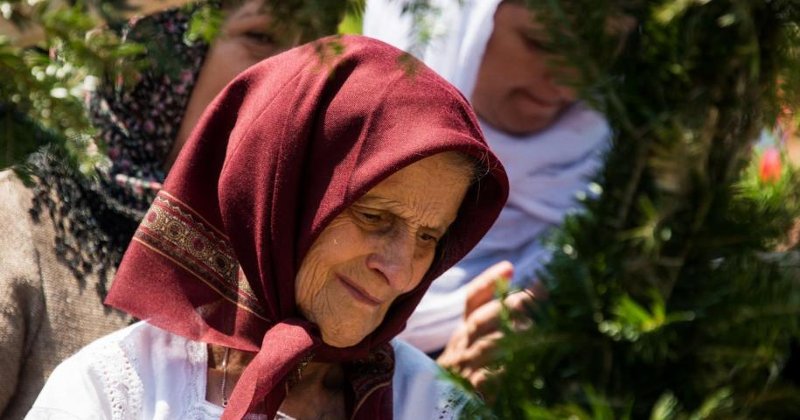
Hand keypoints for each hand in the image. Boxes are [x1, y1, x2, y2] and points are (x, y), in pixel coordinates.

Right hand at [436, 261, 534, 394]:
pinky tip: (524, 361)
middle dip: (510, 305)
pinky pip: (488, 376)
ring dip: (512, 334)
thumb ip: (497, 316)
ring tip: (537, 327)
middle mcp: (462, 344)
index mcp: (465, 330)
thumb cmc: (472, 368)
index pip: (472, 300)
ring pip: (487, 345)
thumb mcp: (478, 340)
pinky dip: (505, 367)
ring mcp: (464, 366)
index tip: (509, 267)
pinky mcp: (471, 390)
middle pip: (482, 319)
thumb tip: (524, 280)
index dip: (488, 281)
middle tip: (535, 297)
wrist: (443, 405)